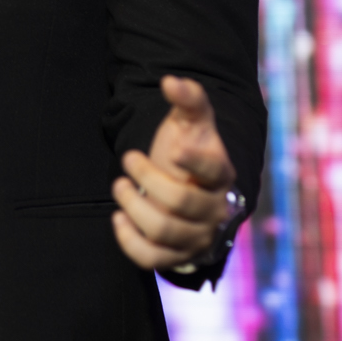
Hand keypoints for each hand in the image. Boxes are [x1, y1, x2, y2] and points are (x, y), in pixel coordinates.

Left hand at [111, 76, 237, 269]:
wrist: (188, 191)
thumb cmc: (186, 152)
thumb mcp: (190, 124)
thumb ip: (187, 100)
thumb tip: (171, 81)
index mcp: (222, 174)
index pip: (215, 170)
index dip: (195, 161)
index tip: (173, 150)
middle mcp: (215, 209)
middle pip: (180, 200)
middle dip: (148, 177)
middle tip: (128, 158)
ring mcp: (197, 237)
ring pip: (163, 229)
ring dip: (134, 205)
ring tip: (119, 186)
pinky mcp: (177, 257)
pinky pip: (152, 259)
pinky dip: (130, 241)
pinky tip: (118, 217)